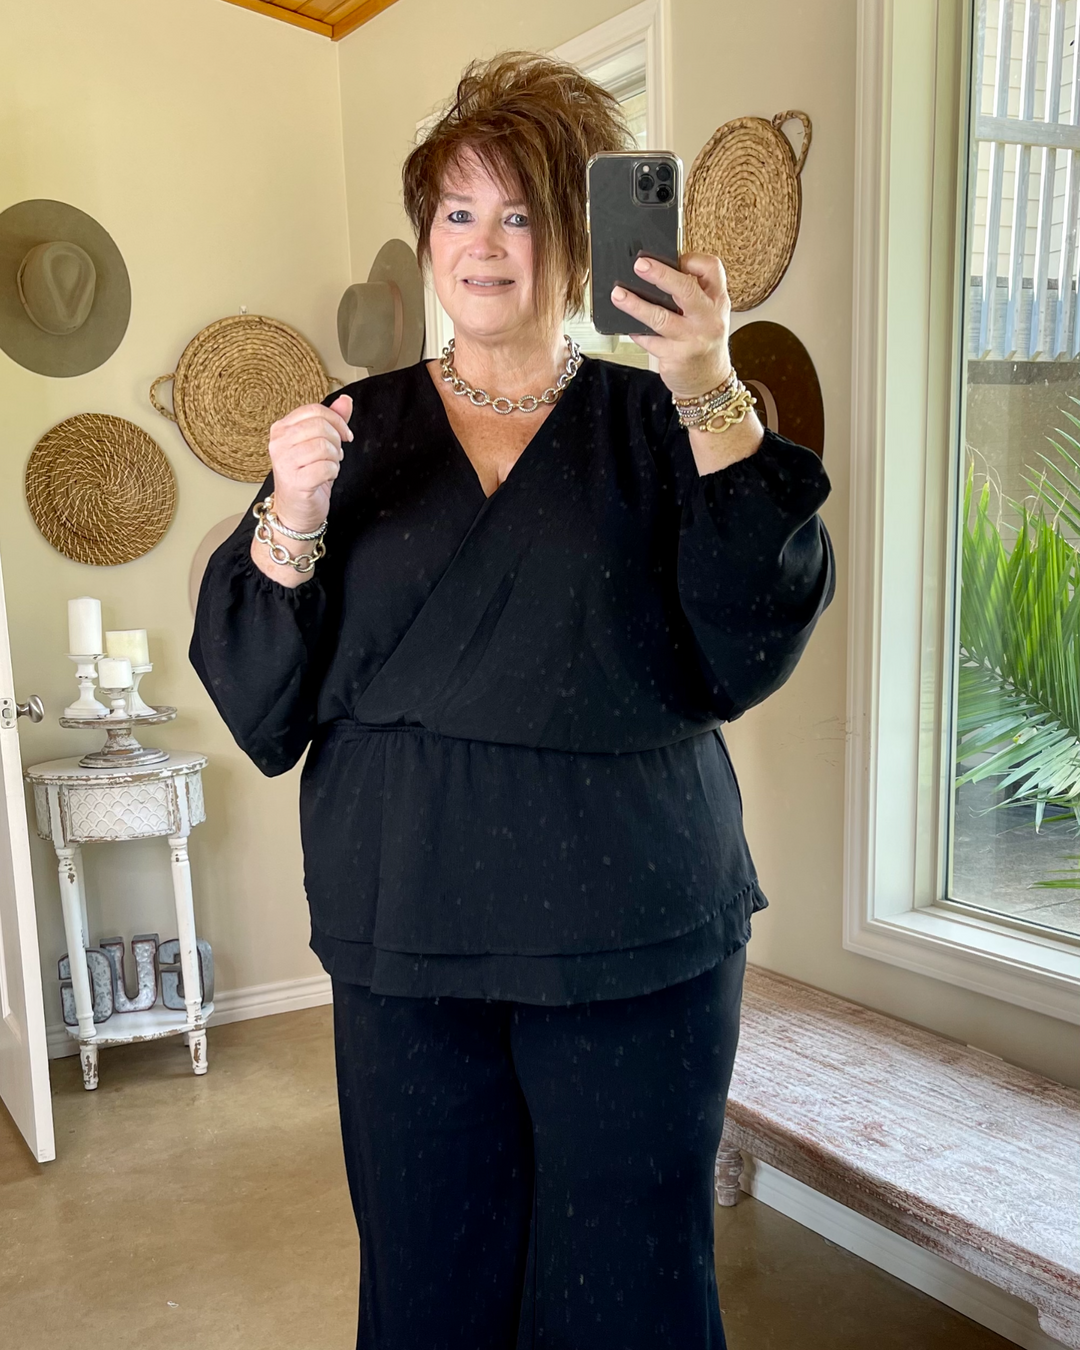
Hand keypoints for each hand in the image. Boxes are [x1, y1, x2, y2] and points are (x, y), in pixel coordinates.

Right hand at [268, 394, 352, 533]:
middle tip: (335, 454)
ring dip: (334, 458)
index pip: (314, 410)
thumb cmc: (306, 477)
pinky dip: (332, 472)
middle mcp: (278, 443)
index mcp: (281, 429)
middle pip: (320, 426)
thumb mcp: (319, 444)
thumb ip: (331, 421)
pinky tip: (325, 478)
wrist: (295, 512)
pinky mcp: (295, 481)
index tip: (345, 434)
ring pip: (323, 446)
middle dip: (336, 440)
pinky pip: (326, 467)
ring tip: (328, 466)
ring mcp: (284, 462)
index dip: (337, 420)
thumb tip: (345, 400)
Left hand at [610, 253, 731, 398]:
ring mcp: (692, 339)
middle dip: (660, 275)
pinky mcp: (676, 357)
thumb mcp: (709, 314)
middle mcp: (708, 318)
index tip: (673, 257)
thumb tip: (655, 273)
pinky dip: (636, 332)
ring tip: (618, 295)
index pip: (711, 269)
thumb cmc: (704, 342)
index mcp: (718, 301)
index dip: (691, 259)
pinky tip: (627, 325)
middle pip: (685, 289)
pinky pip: (650, 340)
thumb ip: (693, 294)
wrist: (708, 382)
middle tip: (639, 265)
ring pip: (661, 317)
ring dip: (635, 305)